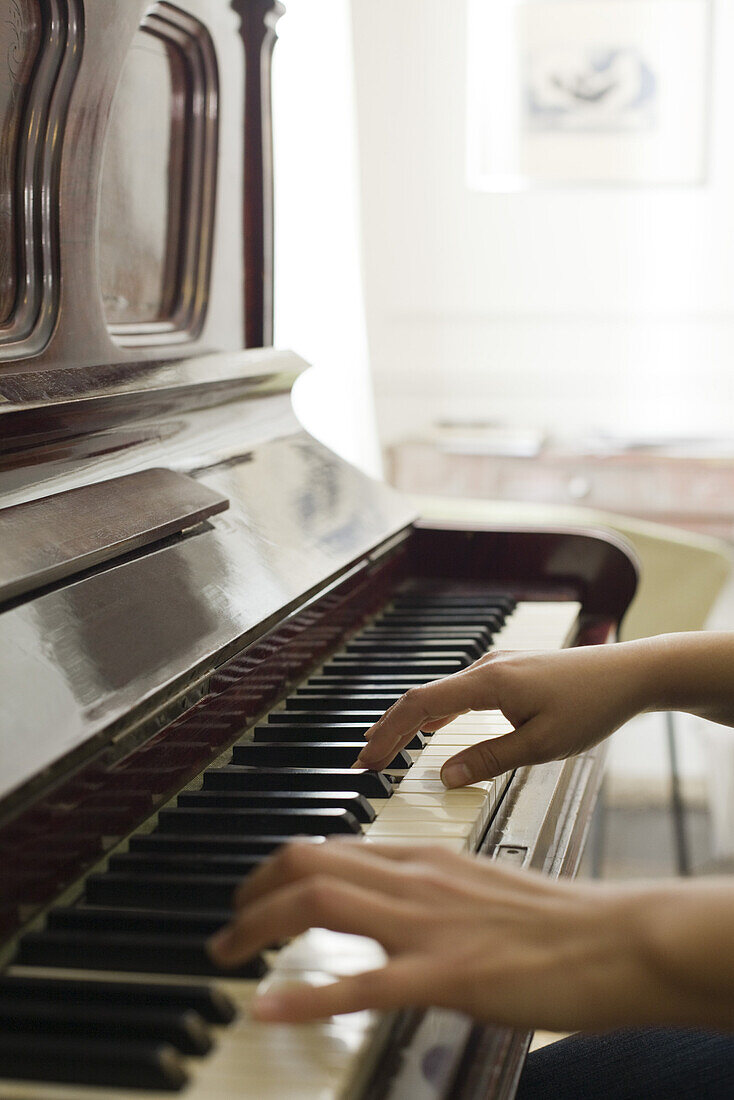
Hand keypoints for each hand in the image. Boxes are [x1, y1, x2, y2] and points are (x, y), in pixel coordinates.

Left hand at [206, 839, 654, 1029]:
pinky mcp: (445, 975)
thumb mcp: (476, 887)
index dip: (278, 870)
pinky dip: (305, 994)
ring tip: (226, 952)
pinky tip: (269, 1006)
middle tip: (228, 924)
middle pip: (308, 862)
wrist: (611, 938)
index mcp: (423, 860)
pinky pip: (360, 982)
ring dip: (259, 925)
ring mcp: (426, 926)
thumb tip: (387, 900)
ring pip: (319, 902)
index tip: (255, 895)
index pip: (330, 848)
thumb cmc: (553, 919)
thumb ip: (427, 890)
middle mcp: (414, 881)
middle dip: (252, 890)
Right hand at [355, 645, 648, 786]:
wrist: (632, 672)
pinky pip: (459, 692)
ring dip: (410, 722)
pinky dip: (436, 713)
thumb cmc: (594, 705)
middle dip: (389, 730)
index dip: (387, 734)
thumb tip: (445, 776)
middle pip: (421, 697)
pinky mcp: (509, 672)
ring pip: (439, 693)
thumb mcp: (542, 745)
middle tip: (365, 761)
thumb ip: (489, 760)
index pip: (419, 705)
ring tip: (388, 748)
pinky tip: (431, 729)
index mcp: (487, 682)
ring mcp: (497, 666)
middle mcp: (486, 667)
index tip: (366, 762)